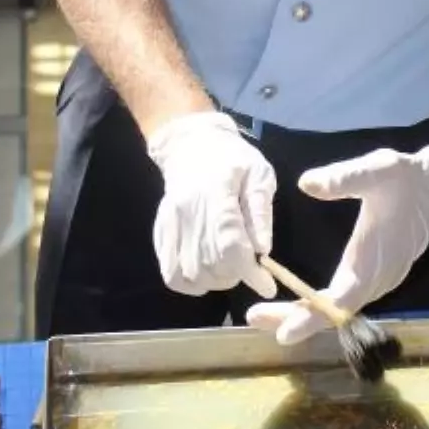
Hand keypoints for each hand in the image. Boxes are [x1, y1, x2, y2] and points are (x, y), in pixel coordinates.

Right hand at [147, 112, 277, 297]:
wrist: (190, 144)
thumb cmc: (232, 158)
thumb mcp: (258, 174)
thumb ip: (260, 211)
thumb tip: (263, 249)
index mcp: (216, 195)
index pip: (230, 245)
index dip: (250, 271)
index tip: (268, 284)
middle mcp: (188, 213)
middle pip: (209, 264)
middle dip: (235, 274)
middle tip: (249, 265)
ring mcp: (170, 225)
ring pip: (189, 274)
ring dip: (214, 281)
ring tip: (229, 268)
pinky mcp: (160, 233)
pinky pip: (170, 273)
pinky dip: (190, 283)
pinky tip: (206, 274)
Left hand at [246, 143, 428, 344]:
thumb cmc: (408, 178)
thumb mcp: (379, 168)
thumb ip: (344, 176)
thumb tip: (306, 184)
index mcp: (374, 259)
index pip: (341, 300)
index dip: (312, 317)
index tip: (284, 332)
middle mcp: (376, 278)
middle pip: (334, 312)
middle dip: (296, 319)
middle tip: (255, 318)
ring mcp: (377, 280)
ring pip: (338, 309)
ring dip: (304, 314)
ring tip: (265, 315)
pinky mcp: (376, 276)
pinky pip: (344, 299)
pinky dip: (318, 306)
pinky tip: (297, 304)